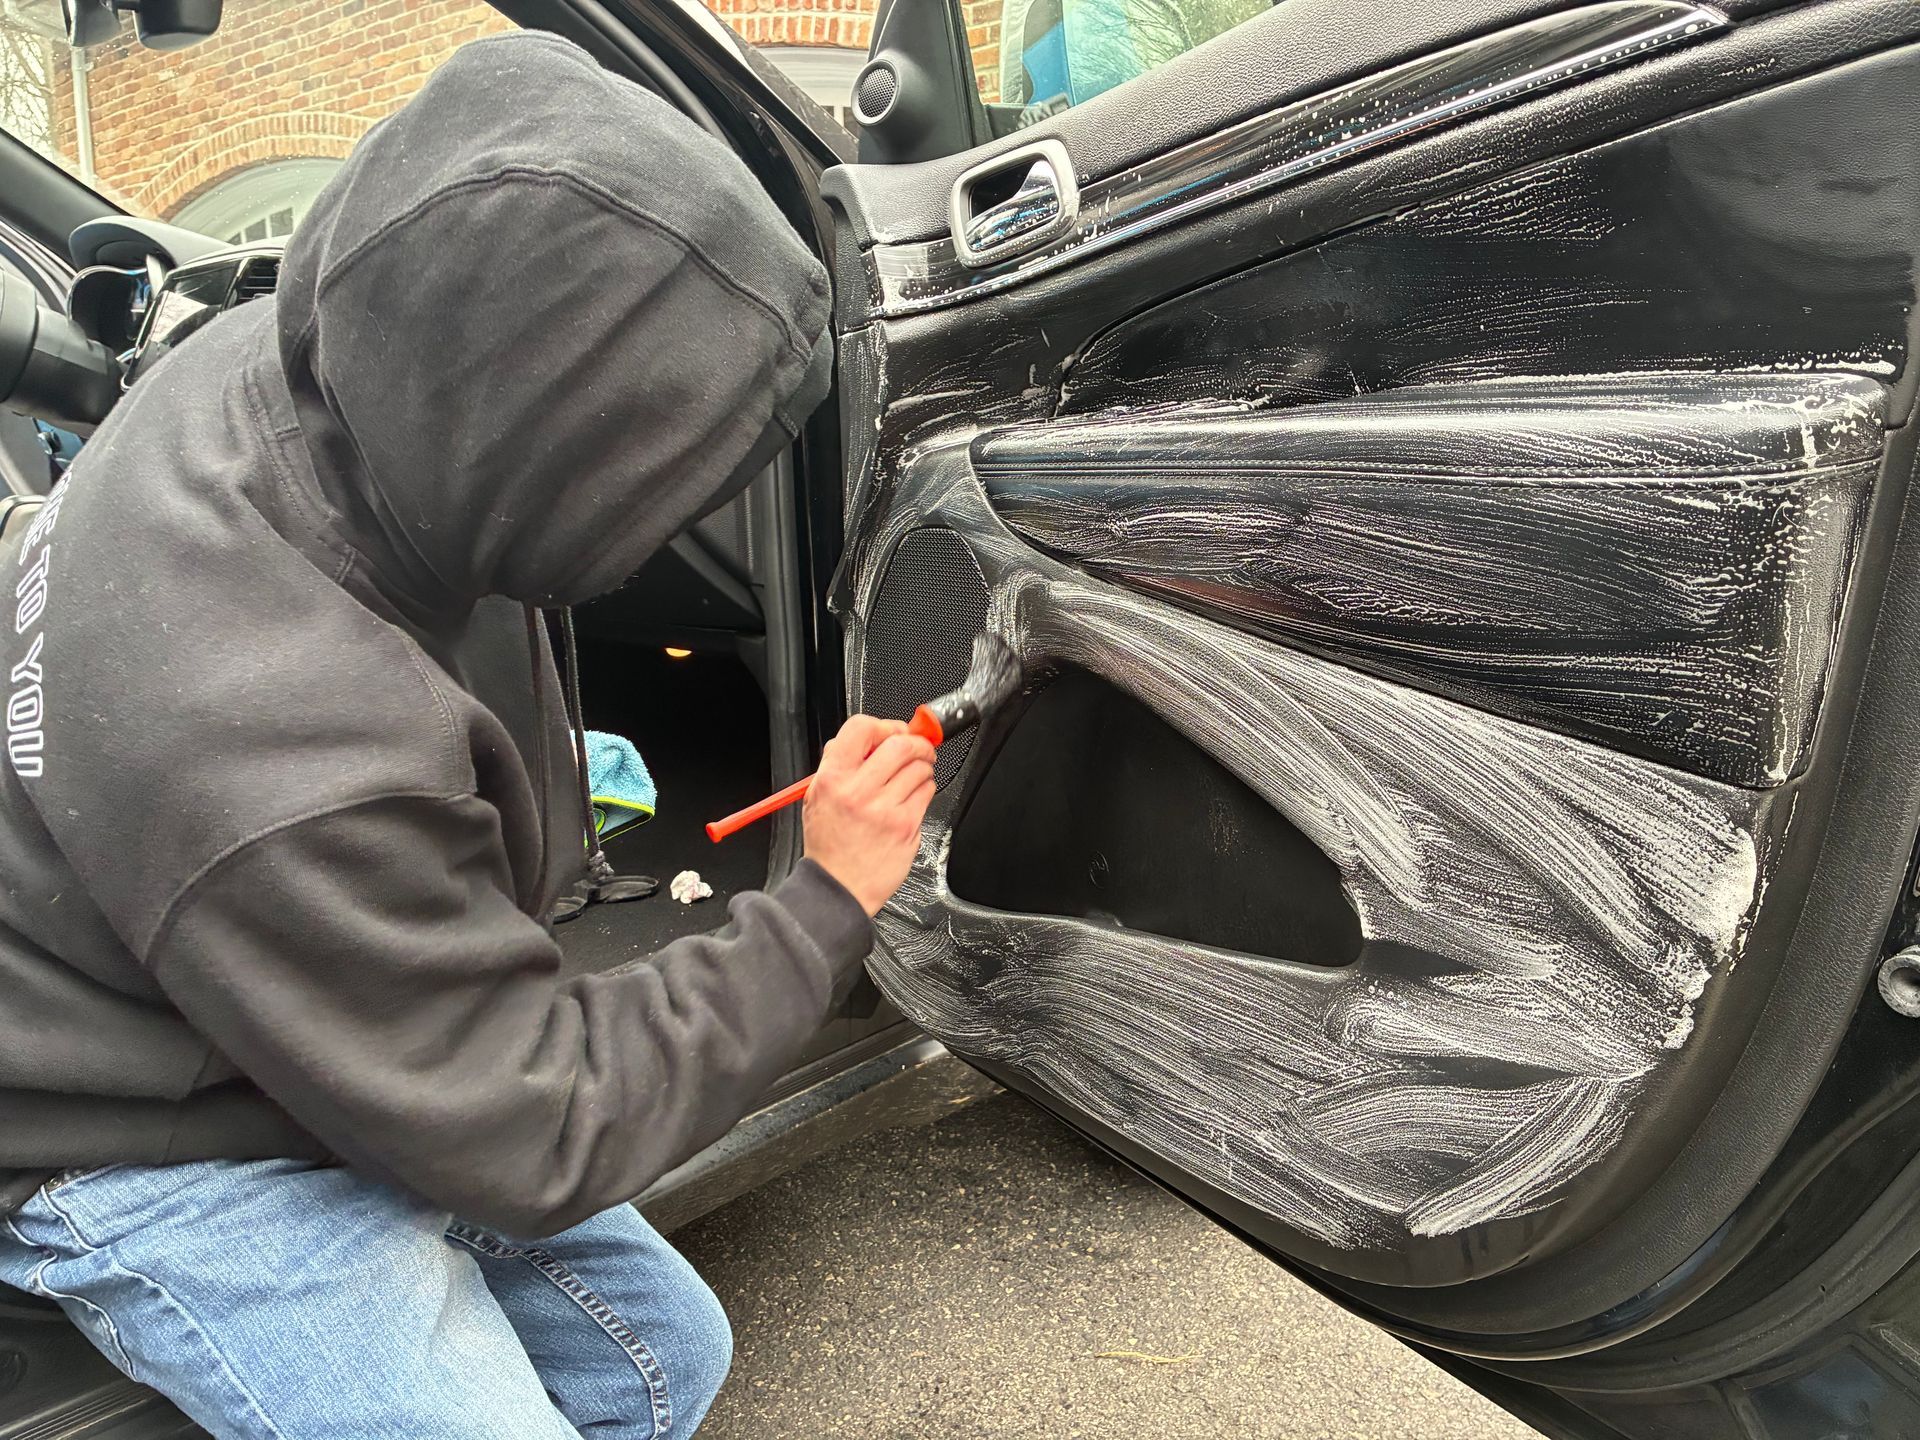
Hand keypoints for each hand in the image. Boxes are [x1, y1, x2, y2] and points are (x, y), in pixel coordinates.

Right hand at [803, 715, 937, 916]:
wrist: (838, 888)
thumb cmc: (829, 846)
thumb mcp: (816, 798)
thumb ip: (837, 765)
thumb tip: (867, 740)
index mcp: (833, 779)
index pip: (861, 728)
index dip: (883, 725)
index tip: (892, 732)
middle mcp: (858, 791)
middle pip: (899, 744)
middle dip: (914, 742)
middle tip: (917, 747)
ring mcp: (884, 809)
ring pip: (918, 767)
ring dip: (922, 766)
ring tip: (914, 775)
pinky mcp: (906, 826)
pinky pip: (927, 791)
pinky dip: (925, 788)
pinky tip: (914, 796)